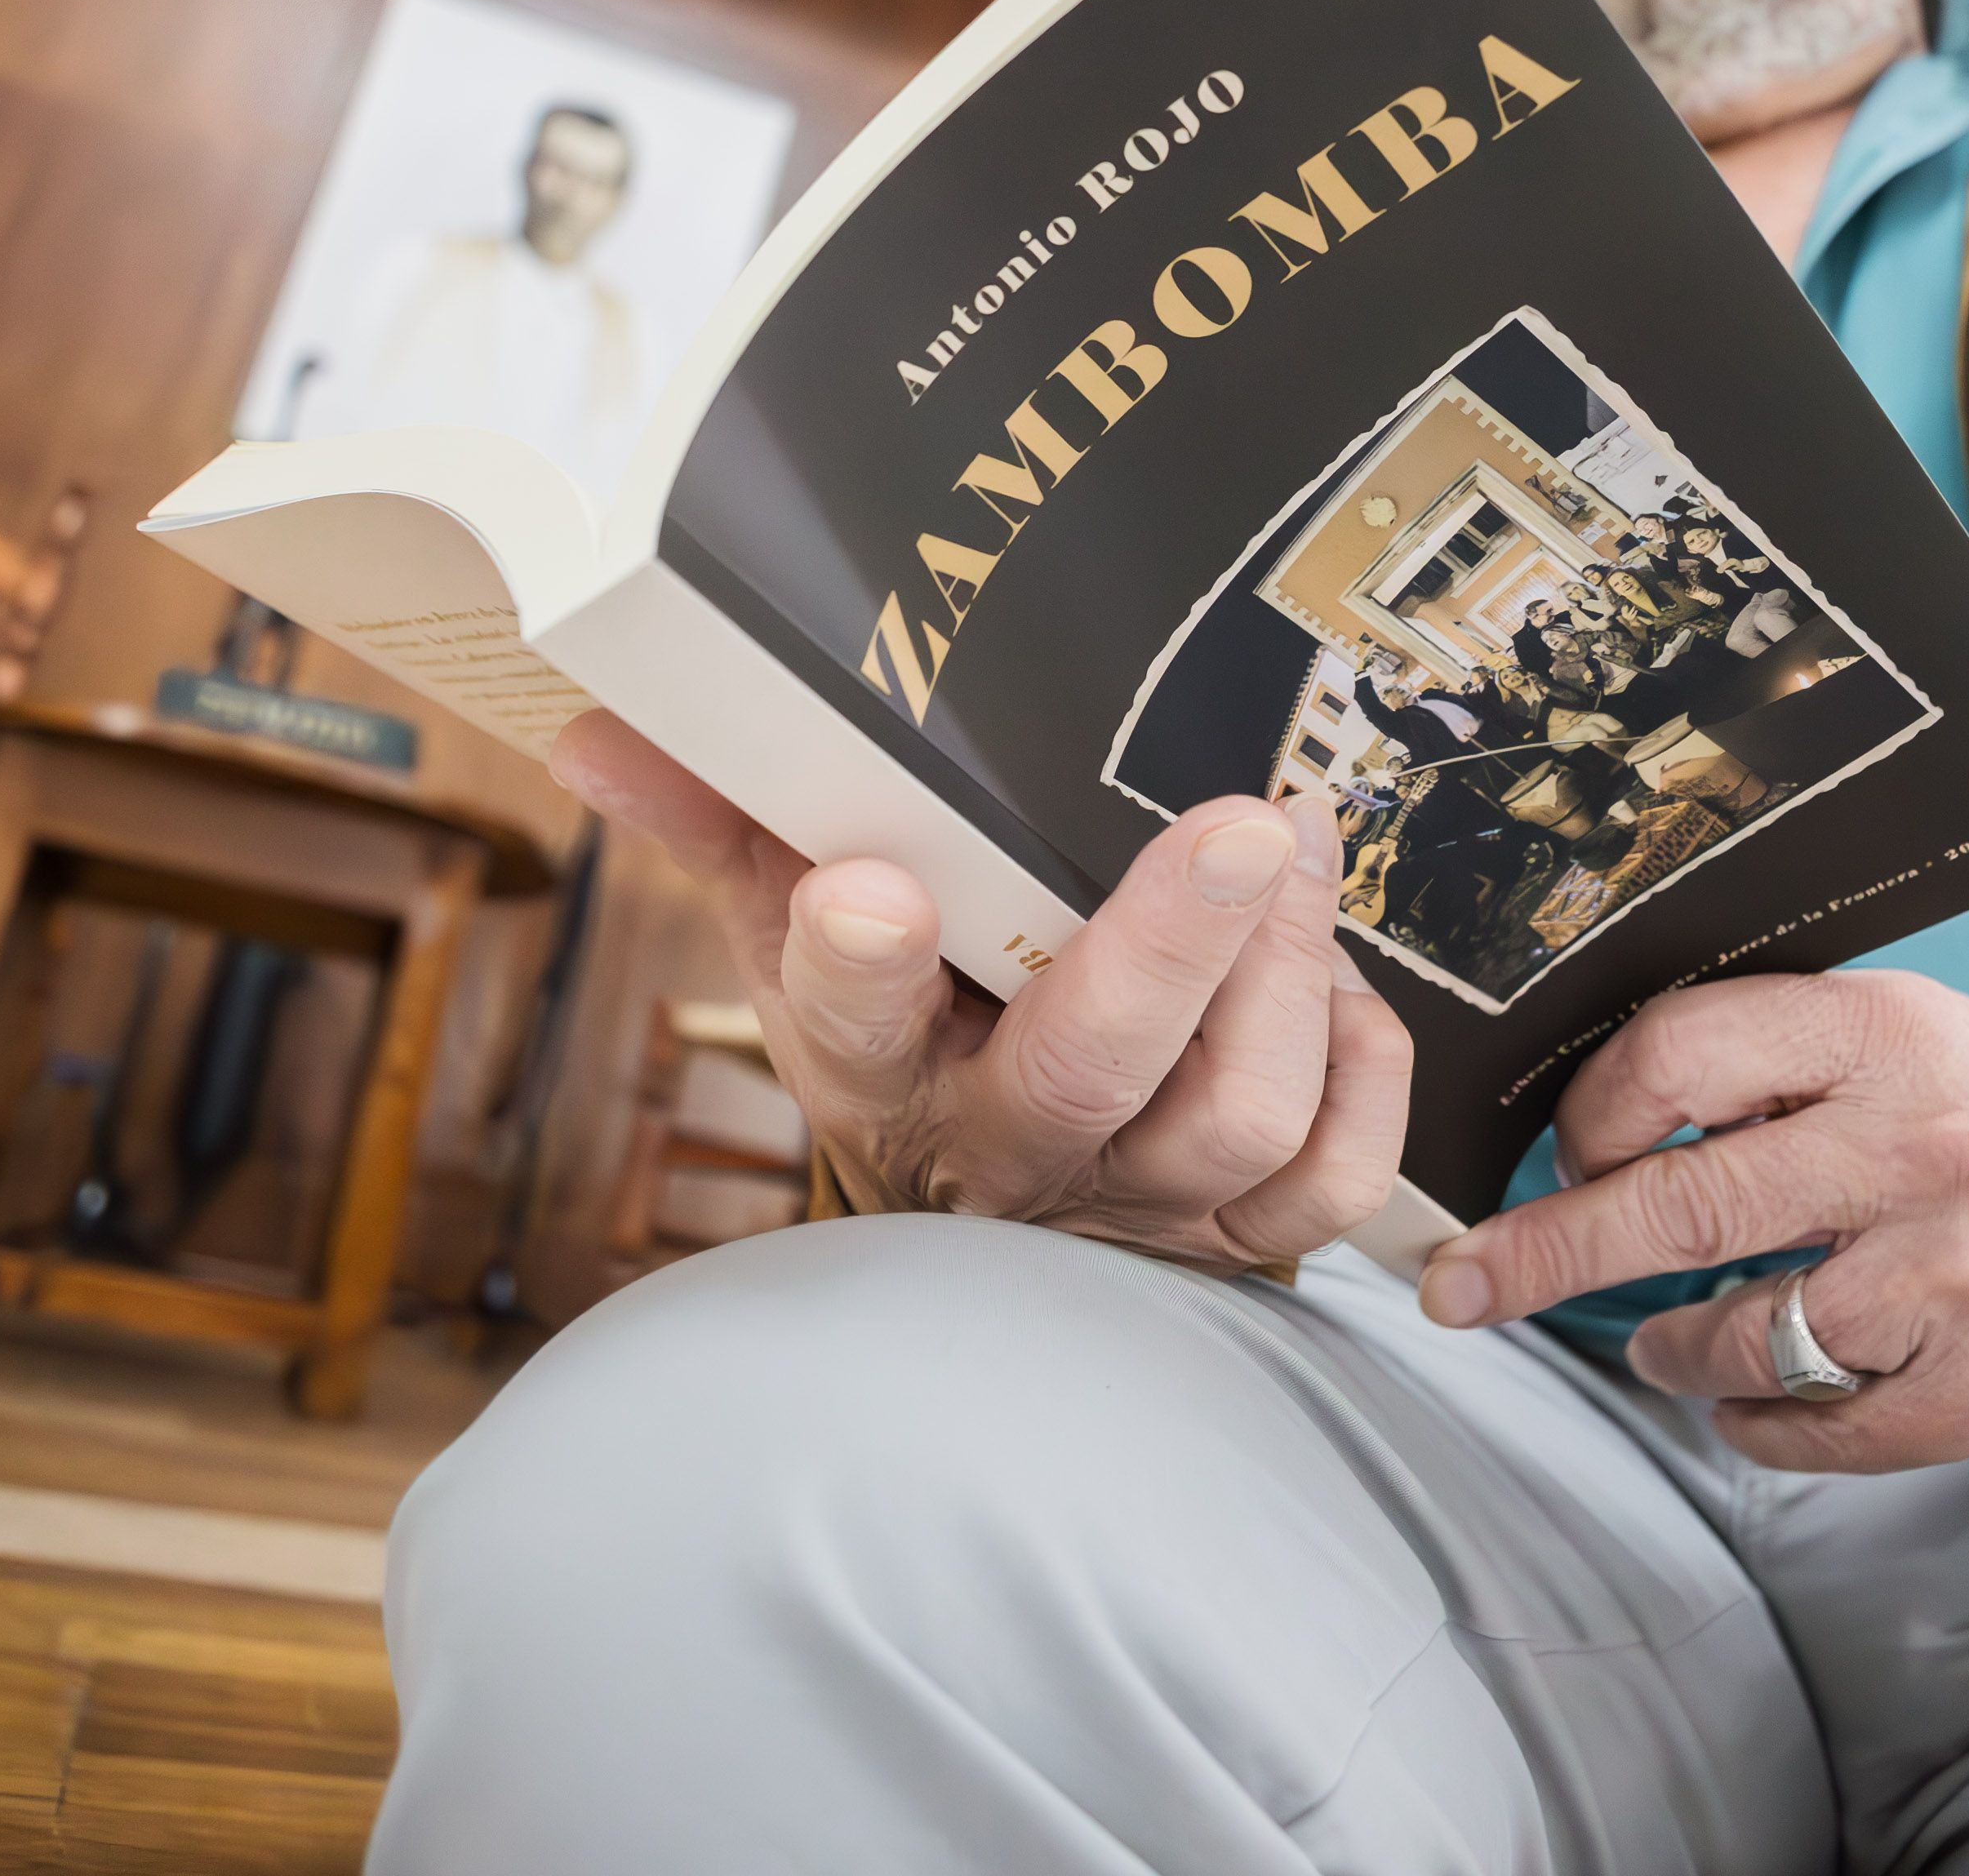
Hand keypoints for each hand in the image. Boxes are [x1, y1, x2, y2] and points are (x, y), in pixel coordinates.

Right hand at [548, 714, 1414, 1272]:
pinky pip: (1332, 1183)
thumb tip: (605, 732)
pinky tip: (1349, 991)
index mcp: (876, 1070)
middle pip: (1086, 1073)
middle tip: (1238, 825)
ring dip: (1287, 979)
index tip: (871, 885)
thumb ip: (724, 811)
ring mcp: (1136, 1204)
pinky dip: (1363, 1080)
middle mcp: (1007, 1152)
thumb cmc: (916, 1015)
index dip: (857, 962)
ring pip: (1235, 1119)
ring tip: (1297, 847)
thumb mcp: (798, 914)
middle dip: (1168, 947)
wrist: (1003, 1193)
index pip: (843, 1023)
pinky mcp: (1246, 1237)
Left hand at [1414, 971, 1968, 1468]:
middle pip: (1682, 1206)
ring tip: (1663, 1340)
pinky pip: (1823, 1429)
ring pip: (1743, 1335)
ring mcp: (1959, 1272)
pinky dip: (1759, 1426)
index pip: (1679, 1057)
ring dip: (1671, 1347)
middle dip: (1547, 1255)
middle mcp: (1920, 1144)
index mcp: (1880, 1031)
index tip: (1567, 1150)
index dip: (1593, 1113)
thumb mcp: (1889, 1029)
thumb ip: (1761, 1057)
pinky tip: (1746, 1406)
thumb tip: (1587, 1124)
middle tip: (1466, 1288)